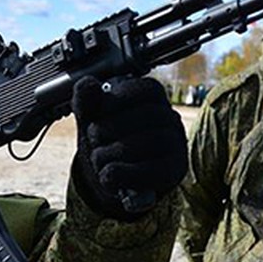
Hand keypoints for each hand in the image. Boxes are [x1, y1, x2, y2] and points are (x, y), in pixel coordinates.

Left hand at [72, 75, 187, 219]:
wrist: (115, 178)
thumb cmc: (107, 140)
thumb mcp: (92, 118)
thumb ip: (87, 100)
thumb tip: (87, 83)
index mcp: (154, 98)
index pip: (146, 89)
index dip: (117, 100)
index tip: (98, 113)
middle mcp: (171, 119)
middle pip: (148, 116)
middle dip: (109, 128)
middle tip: (93, 139)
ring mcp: (176, 146)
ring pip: (150, 143)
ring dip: (111, 153)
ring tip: (98, 159)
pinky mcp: (174, 171)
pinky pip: (150, 172)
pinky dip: (121, 175)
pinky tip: (108, 176)